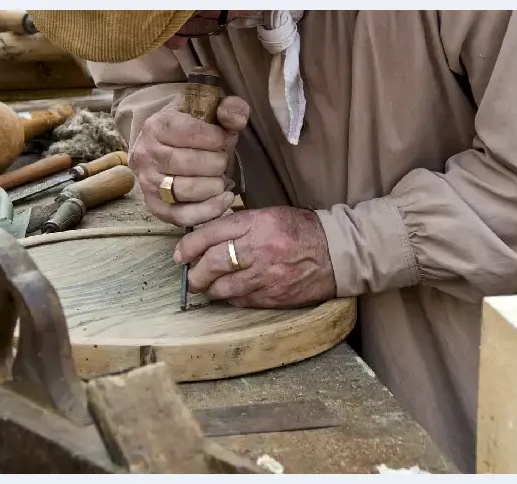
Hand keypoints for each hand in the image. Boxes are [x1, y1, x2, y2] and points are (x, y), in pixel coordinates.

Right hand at [129, 95, 249, 226]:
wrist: (165, 146)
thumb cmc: (193, 128)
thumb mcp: (210, 109)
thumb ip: (230, 108)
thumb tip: (237, 121)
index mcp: (157, 125)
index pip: (189, 132)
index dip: (216, 138)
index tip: (226, 139)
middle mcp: (146, 154)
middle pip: (188, 163)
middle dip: (216, 163)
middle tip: (223, 161)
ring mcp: (148, 182)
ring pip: (185, 190)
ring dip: (214, 186)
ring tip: (222, 179)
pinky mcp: (156, 207)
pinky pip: (181, 216)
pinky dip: (207, 211)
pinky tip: (224, 199)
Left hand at [173, 206, 336, 307]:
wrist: (337, 253)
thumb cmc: (301, 230)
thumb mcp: (269, 215)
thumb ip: (239, 224)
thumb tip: (206, 236)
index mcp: (257, 223)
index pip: (211, 234)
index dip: (188, 246)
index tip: (179, 255)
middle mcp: (259, 249)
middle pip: (212, 263)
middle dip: (195, 273)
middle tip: (190, 277)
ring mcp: (266, 275)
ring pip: (223, 287)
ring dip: (210, 289)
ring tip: (207, 287)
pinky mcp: (273, 296)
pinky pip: (240, 301)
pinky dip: (230, 298)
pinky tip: (230, 293)